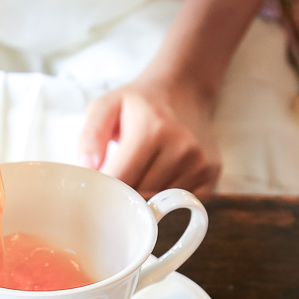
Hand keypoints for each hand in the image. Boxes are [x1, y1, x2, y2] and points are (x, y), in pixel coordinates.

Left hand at [78, 79, 221, 196]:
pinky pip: (181, 206)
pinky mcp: (211, 175)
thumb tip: (87, 168)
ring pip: (160, 205)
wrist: (182, 92)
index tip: (95, 186)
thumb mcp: (106, 106)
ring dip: (144, 200)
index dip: (103, 189)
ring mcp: (201, 163)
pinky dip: (166, 202)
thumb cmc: (138, 104)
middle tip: (114, 182)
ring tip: (138, 176)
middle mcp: (182, 148)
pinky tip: (158, 180)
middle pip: (140, 196)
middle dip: (122, 196)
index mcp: (152, 130)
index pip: (120, 180)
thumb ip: (90, 136)